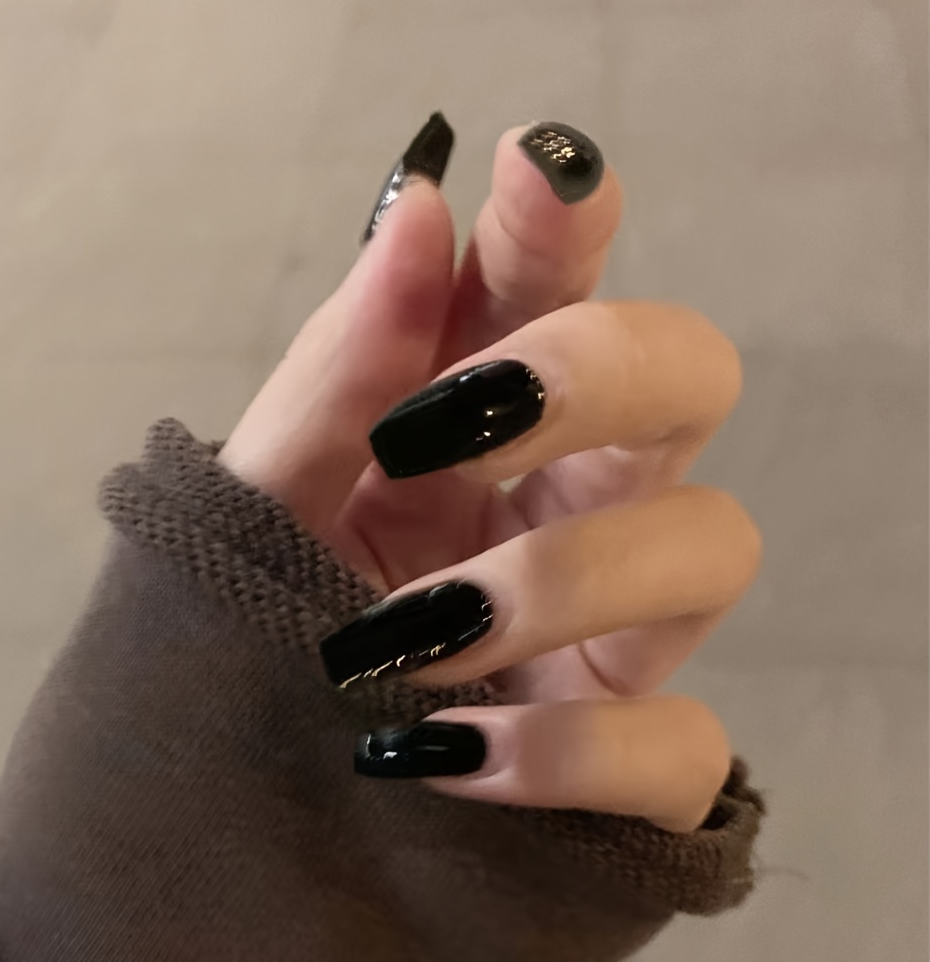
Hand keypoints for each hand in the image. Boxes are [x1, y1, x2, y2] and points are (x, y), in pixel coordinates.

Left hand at [220, 117, 759, 833]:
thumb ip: (340, 364)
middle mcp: (579, 493)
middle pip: (692, 374)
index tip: (522, 170)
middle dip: (594, 374)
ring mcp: (622, 627)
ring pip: (710, 544)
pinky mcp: (634, 759)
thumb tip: (414, 203)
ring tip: (406, 636)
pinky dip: (565, 753)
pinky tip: (443, 753)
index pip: (559, 281)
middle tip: (451, 428)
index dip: (562, 217)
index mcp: (486, 414)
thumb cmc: (265, 611)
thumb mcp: (271, 489)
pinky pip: (681, 743)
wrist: (250, 791)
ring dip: (555, 583)